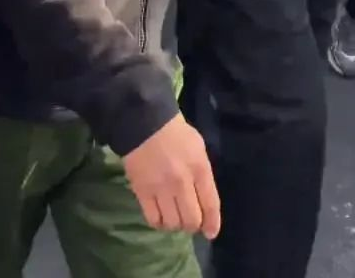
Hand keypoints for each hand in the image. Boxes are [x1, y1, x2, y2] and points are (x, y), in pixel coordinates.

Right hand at [123, 114, 219, 238]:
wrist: (145, 122)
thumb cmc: (176, 132)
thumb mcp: (198, 148)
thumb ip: (203, 174)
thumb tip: (204, 200)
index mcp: (200, 168)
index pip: (210, 205)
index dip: (212, 223)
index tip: (210, 232)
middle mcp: (182, 182)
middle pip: (191, 220)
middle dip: (192, 225)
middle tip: (188, 219)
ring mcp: (161, 188)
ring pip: (172, 223)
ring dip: (175, 224)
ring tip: (173, 216)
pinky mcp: (142, 192)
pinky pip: (153, 219)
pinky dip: (158, 223)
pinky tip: (160, 216)